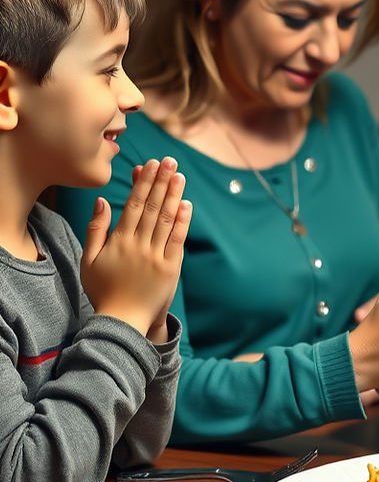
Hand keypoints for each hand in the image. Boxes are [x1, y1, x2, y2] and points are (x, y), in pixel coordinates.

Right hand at [80, 157, 191, 342]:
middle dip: (160, 181)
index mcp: (118, 241)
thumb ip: (95, 229)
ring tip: (178, 175)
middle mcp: (138, 245)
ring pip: (165, 219)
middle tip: (169, 160)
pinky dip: (182, 221)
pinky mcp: (170, 267)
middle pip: (151, 207)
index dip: (143, 182)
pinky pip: (177, 240)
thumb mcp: (89, 260)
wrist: (123, 321)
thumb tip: (101, 201)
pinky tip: (186, 204)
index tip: (150, 164)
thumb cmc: (103, 290)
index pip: (133, 204)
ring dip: (173, 195)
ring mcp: (156, 256)